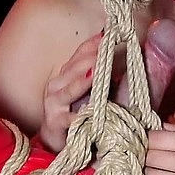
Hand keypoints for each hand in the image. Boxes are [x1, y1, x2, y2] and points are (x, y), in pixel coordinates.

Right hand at [39, 30, 102, 152]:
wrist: (58, 141)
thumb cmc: (78, 112)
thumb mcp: (92, 90)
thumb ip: (103, 72)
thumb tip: (120, 51)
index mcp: (66, 74)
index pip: (80, 53)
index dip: (93, 43)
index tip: (109, 33)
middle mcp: (57, 86)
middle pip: (74, 68)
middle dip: (90, 58)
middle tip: (106, 48)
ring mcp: (54, 104)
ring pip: (68, 89)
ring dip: (82, 81)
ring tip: (96, 71)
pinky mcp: (55, 124)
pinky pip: (69, 119)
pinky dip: (79, 116)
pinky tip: (90, 112)